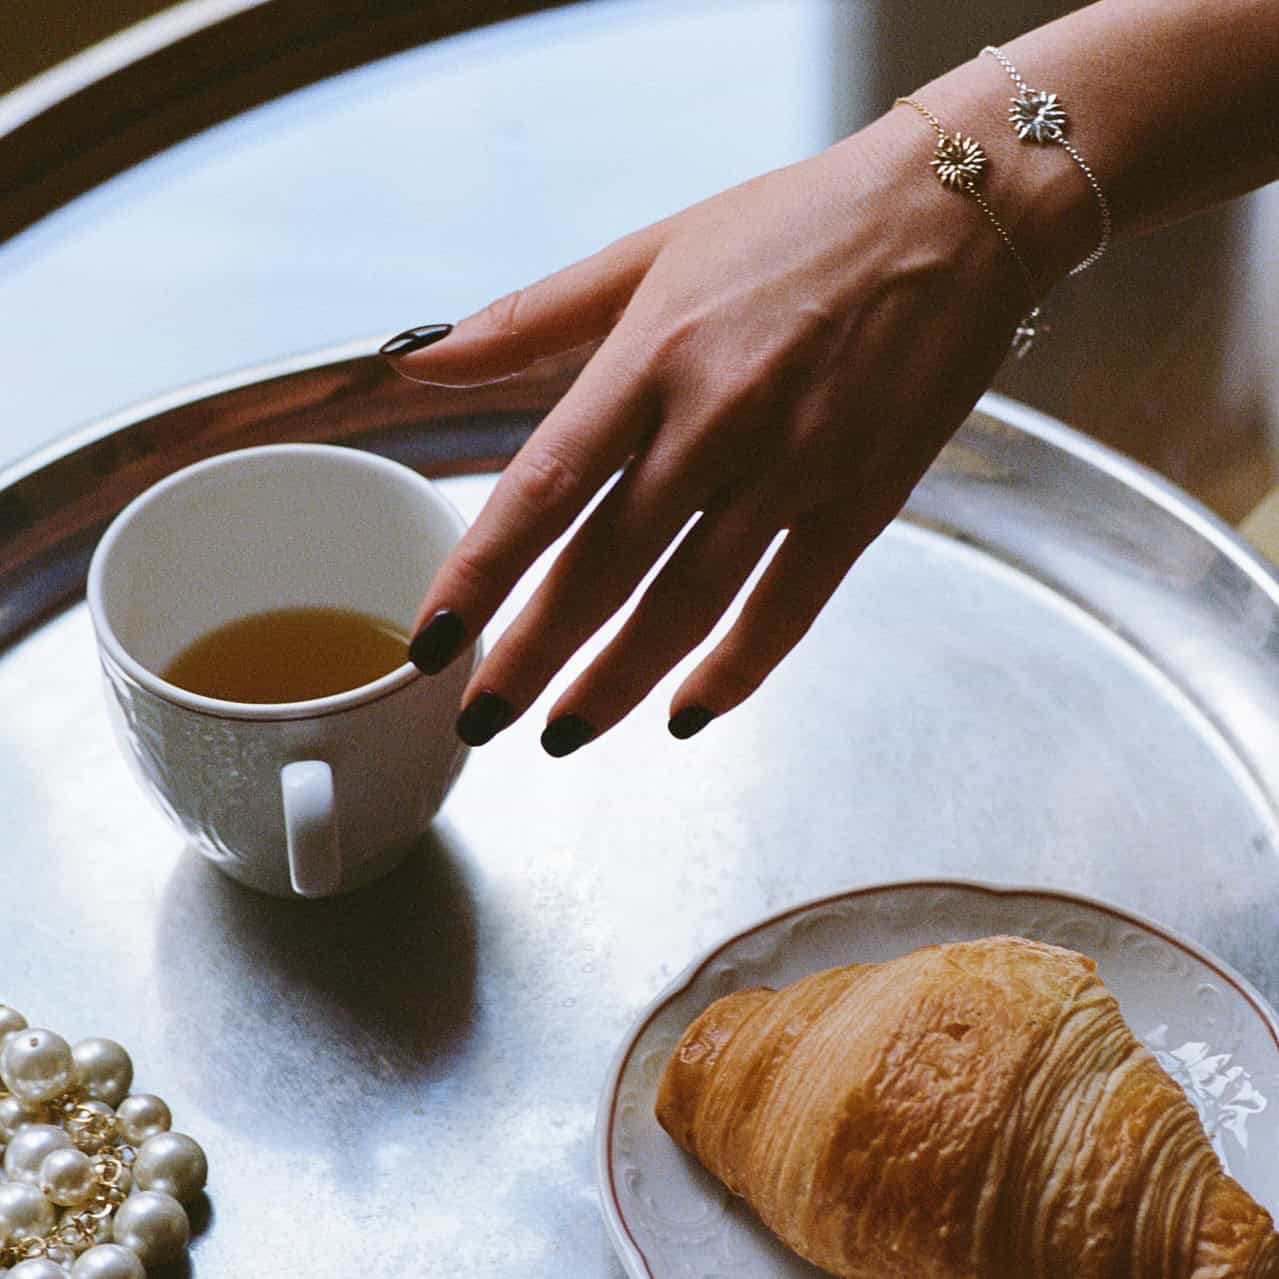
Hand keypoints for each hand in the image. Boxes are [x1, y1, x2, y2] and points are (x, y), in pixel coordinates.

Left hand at [384, 110, 1028, 754]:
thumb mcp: (649, 251)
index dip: (481, 572)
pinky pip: (790, 607)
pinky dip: (738, 669)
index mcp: (652, 354)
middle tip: (479, 716)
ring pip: (691, 602)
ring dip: (619, 681)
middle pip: (607, 565)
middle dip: (533, 654)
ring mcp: (797, 467)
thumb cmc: (793, 226)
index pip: (544, 486)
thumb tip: (415, 358)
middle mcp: (720, 419)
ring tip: (562, 734)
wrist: (954, 214)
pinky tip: (688, 713)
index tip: (433, 636)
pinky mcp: (862, 501)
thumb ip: (527, 316)